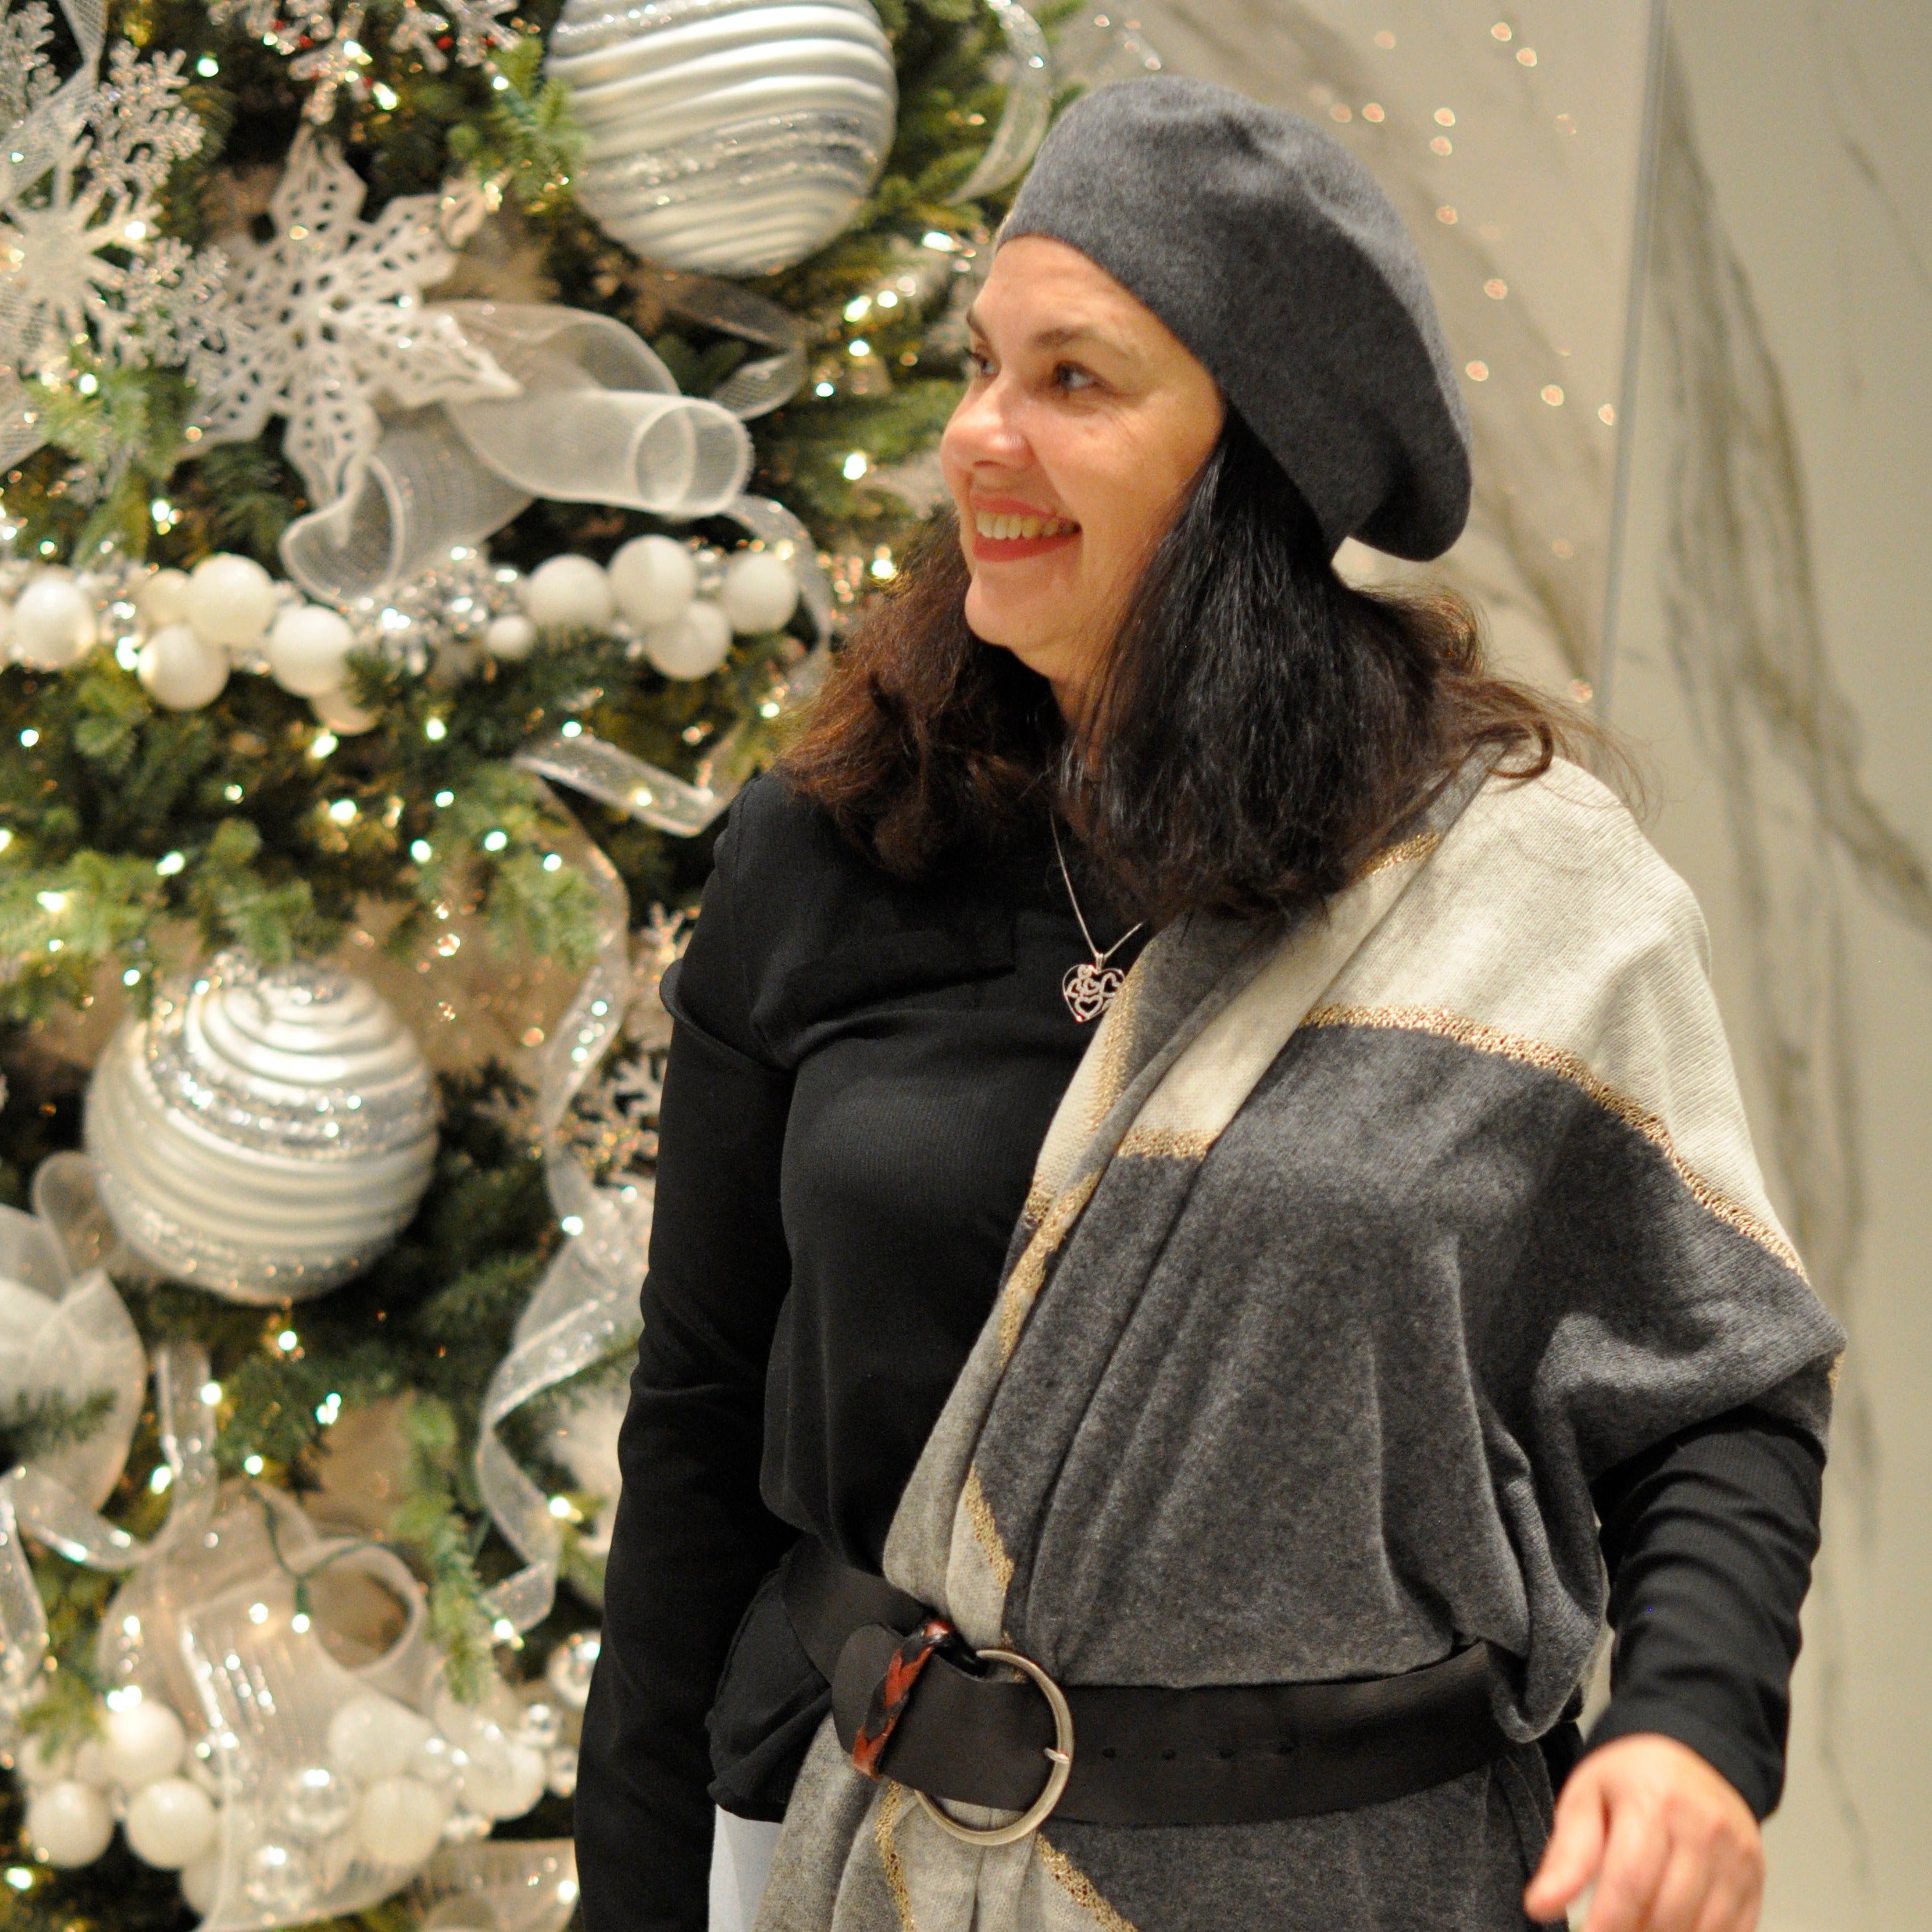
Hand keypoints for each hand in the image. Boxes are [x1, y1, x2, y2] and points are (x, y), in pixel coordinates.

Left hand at [1523, 1733, 1762, 1931]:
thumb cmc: (1630, 1778)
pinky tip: (1673, 1930)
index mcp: (1653, 1801)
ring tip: (1637, 1928)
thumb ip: (1567, 1855)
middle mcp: (1704, 1830)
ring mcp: (1738, 1858)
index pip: (1631, 1881)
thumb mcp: (1586, 1797)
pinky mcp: (1757, 1880)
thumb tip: (1541, 1907)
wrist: (1693, 1751)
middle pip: (1669, 1914)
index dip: (1608, 1924)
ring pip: (1704, 1931)